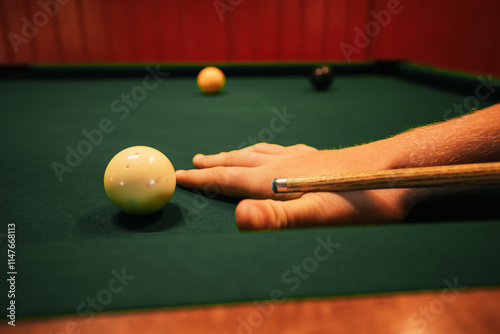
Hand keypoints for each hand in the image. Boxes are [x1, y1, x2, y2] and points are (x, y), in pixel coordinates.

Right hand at [175, 143, 418, 230]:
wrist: (395, 170)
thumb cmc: (358, 198)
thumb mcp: (317, 215)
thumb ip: (276, 216)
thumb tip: (237, 217)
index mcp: (274, 179)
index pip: (227, 178)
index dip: (200, 180)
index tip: (176, 177)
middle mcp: (282, 163)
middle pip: (238, 160)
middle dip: (213, 163)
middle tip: (193, 161)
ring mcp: (300, 156)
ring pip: (258, 152)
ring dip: (236, 153)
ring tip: (224, 153)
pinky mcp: (316, 156)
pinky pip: (280, 148)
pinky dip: (264, 149)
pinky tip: (274, 150)